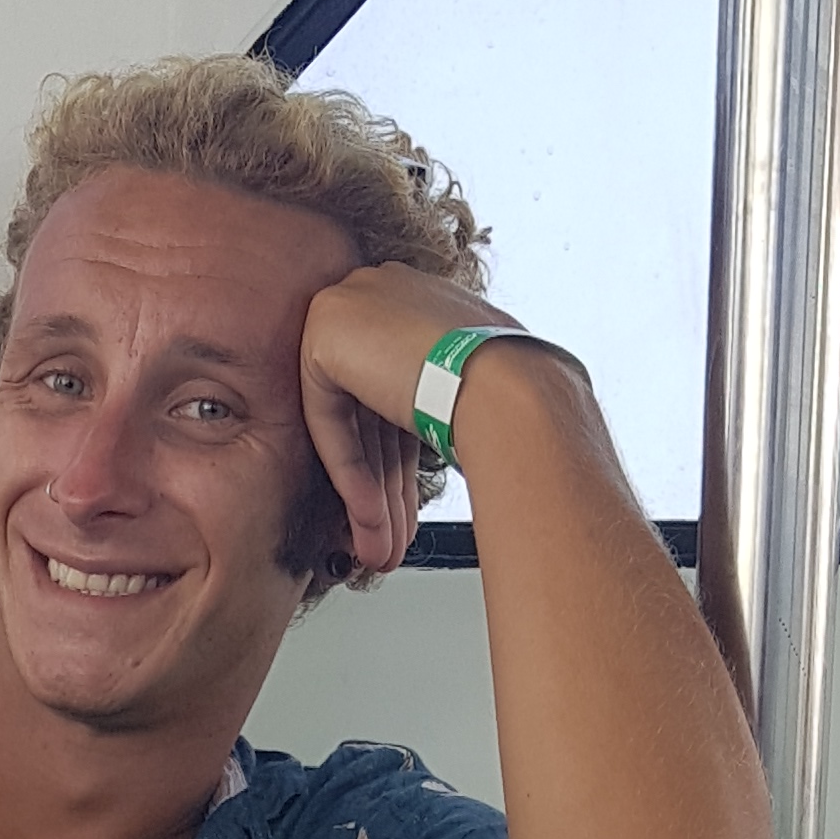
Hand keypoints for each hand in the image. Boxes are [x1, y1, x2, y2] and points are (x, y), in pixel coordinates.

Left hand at [298, 262, 529, 576]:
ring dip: (369, 495)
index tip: (406, 507)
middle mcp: (380, 292)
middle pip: (371, 413)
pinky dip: (349, 473)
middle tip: (390, 536)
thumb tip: (435, 432)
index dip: (399, 460)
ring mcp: (349, 307)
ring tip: (382, 547)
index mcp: (416, 297)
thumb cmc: (514, 388)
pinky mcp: (325, 336)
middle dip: (383, 486)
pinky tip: (370, 517)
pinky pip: (328, 421)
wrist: (509, 383)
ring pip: (351, 424)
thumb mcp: (470, 386)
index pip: (394, 390)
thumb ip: (435, 400)